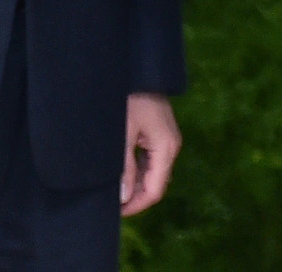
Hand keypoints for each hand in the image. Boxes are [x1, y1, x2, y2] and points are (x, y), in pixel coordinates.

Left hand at [121, 92, 180, 215]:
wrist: (138, 69)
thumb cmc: (129, 98)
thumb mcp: (124, 133)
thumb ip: (124, 166)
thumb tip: (124, 196)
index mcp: (166, 148)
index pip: (155, 190)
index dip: (137, 205)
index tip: (116, 211)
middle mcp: (171, 146)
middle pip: (156, 183)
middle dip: (135, 195)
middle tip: (110, 202)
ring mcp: (167, 139)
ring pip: (153, 172)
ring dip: (135, 183)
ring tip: (113, 189)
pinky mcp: (160, 132)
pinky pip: (150, 159)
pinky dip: (137, 169)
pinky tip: (121, 171)